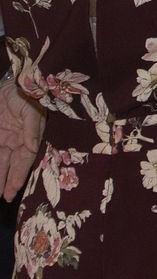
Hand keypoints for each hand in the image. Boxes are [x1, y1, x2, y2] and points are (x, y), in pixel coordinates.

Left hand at [0, 78, 42, 200]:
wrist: (19, 81)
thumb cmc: (29, 96)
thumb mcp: (33, 112)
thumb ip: (32, 130)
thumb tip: (31, 147)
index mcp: (27, 138)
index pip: (23, 162)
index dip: (17, 177)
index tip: (11, 192)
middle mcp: (15, 141)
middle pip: (9, 165)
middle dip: (5, 181)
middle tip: (3, 197)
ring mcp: (4, 137)